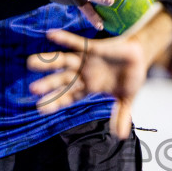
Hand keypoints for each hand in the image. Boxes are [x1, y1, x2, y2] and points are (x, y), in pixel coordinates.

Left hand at [27, 30, 149, 137]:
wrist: (141, 56)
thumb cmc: (131, 76)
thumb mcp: (127, 99)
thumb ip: (122, 115)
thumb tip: (121, 136)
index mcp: (89, 87)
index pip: (69, 96)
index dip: (56, 101)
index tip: (40, 108)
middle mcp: (83, 74)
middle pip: (62, 80)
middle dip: (48, 84)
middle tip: (33, 89)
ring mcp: (86, 60)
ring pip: (63, 61)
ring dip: (48, 62)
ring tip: (30, 63)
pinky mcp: (93, 48)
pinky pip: (77, 43)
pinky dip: (65, 38)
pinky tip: (51, 34)